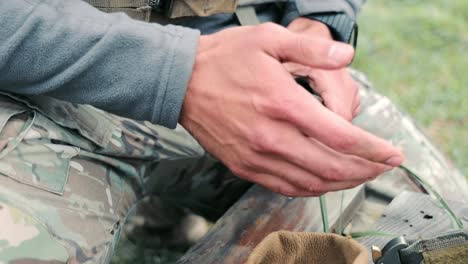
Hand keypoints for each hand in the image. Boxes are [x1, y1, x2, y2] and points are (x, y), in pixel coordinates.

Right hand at [180, 23, 403, 196]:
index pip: (340, 136)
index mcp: (282, 103)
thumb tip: (346, 57)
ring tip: (360, 175)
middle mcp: (271, 137)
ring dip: (342, 183)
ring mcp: (256, 156)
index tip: (393, 153)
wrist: (182, 83)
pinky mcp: (244, 166)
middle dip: (365, 170)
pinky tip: (323, 181)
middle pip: (331, 167)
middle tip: (383, 167)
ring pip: (310, 183)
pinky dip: (311, 189)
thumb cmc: (224, 59)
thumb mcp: (268, 39)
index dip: (373, 149)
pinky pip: (285, 187)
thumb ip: (311, 49)